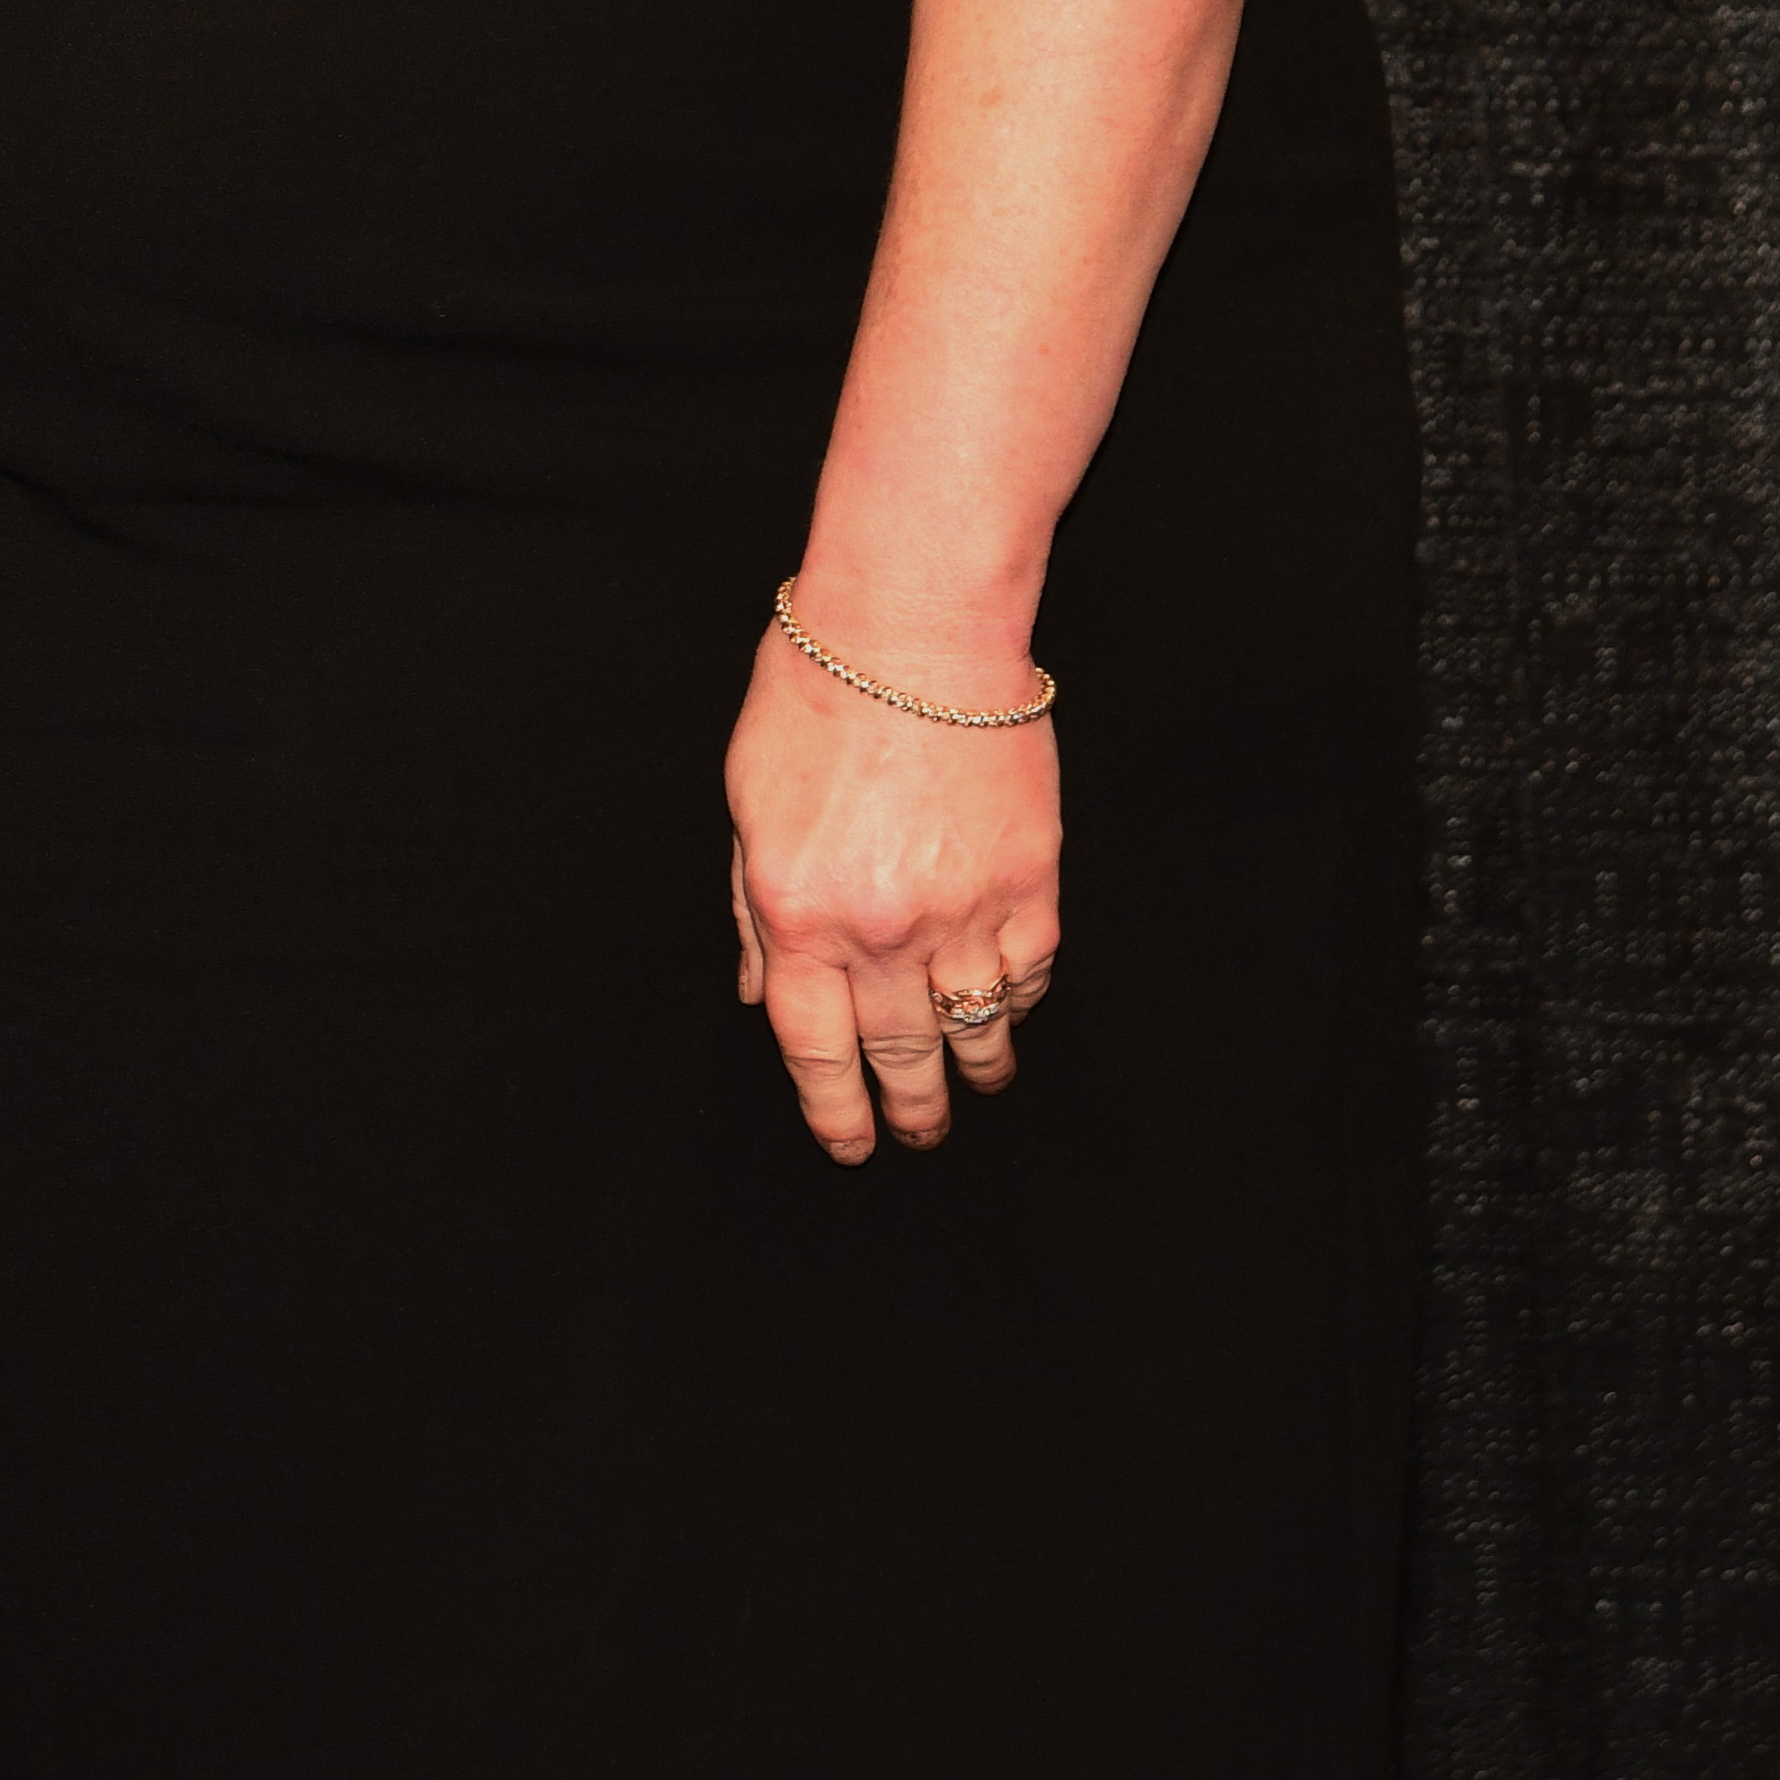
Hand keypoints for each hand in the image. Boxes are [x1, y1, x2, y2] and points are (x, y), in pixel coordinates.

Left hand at [725, 592, 1066, 1160]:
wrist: (912, 637)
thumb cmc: (813, 704)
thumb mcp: (748, 810)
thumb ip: (754, 913)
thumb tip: (763, 995)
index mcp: (799, 914)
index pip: (815, 1048)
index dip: (833, 1109)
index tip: (848, 1142)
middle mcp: (882, 931)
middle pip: (899, 1055)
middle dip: (906, 1109)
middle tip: (914, 1135)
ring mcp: (964, 913)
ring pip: (974, 1030)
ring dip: (972, 1071)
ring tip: (970, 1089)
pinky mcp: (1031, 885)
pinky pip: (1030, 976)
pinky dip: (1019, 1004)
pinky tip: (1006, 1013)